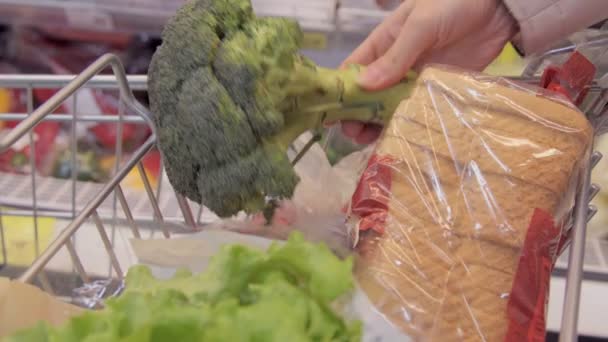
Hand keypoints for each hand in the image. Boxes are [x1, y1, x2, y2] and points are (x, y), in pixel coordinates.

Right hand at [340, 0, 517, 143]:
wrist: (500, 6)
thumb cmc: (453, 3)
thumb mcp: (420, 25)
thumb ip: (395, 56)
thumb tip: (362, 86)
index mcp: (384, 44)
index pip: (353, 70)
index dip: (340, 92)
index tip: (332, 115)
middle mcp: (396, 65)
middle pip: (369, 95)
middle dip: (358, 115)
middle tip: (354, 135)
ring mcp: (418, 79)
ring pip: (391, 107)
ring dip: (380, 124)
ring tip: (372, 143)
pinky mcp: (439, 90)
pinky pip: (419, 111)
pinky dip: (409, 125)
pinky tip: (402, 140)